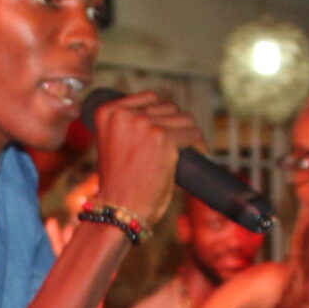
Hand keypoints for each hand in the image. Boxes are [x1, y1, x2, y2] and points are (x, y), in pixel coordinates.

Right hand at [89, 91, 203, 227]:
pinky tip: (199, 153)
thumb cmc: (119, 183)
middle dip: (177, 125)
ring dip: (189, 134)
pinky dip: (199, 144)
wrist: (119, 209)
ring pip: (184, 118)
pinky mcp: (163, 138)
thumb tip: (159, 114)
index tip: (169, 129)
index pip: (150, 98)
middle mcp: (124, 113)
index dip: (163, 114)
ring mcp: (144, 124)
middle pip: (168, 107)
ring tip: (187, 150)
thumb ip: (127, 126)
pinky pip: (192, 134)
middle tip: (179, 145)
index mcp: (108, 111)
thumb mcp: (112, 145)